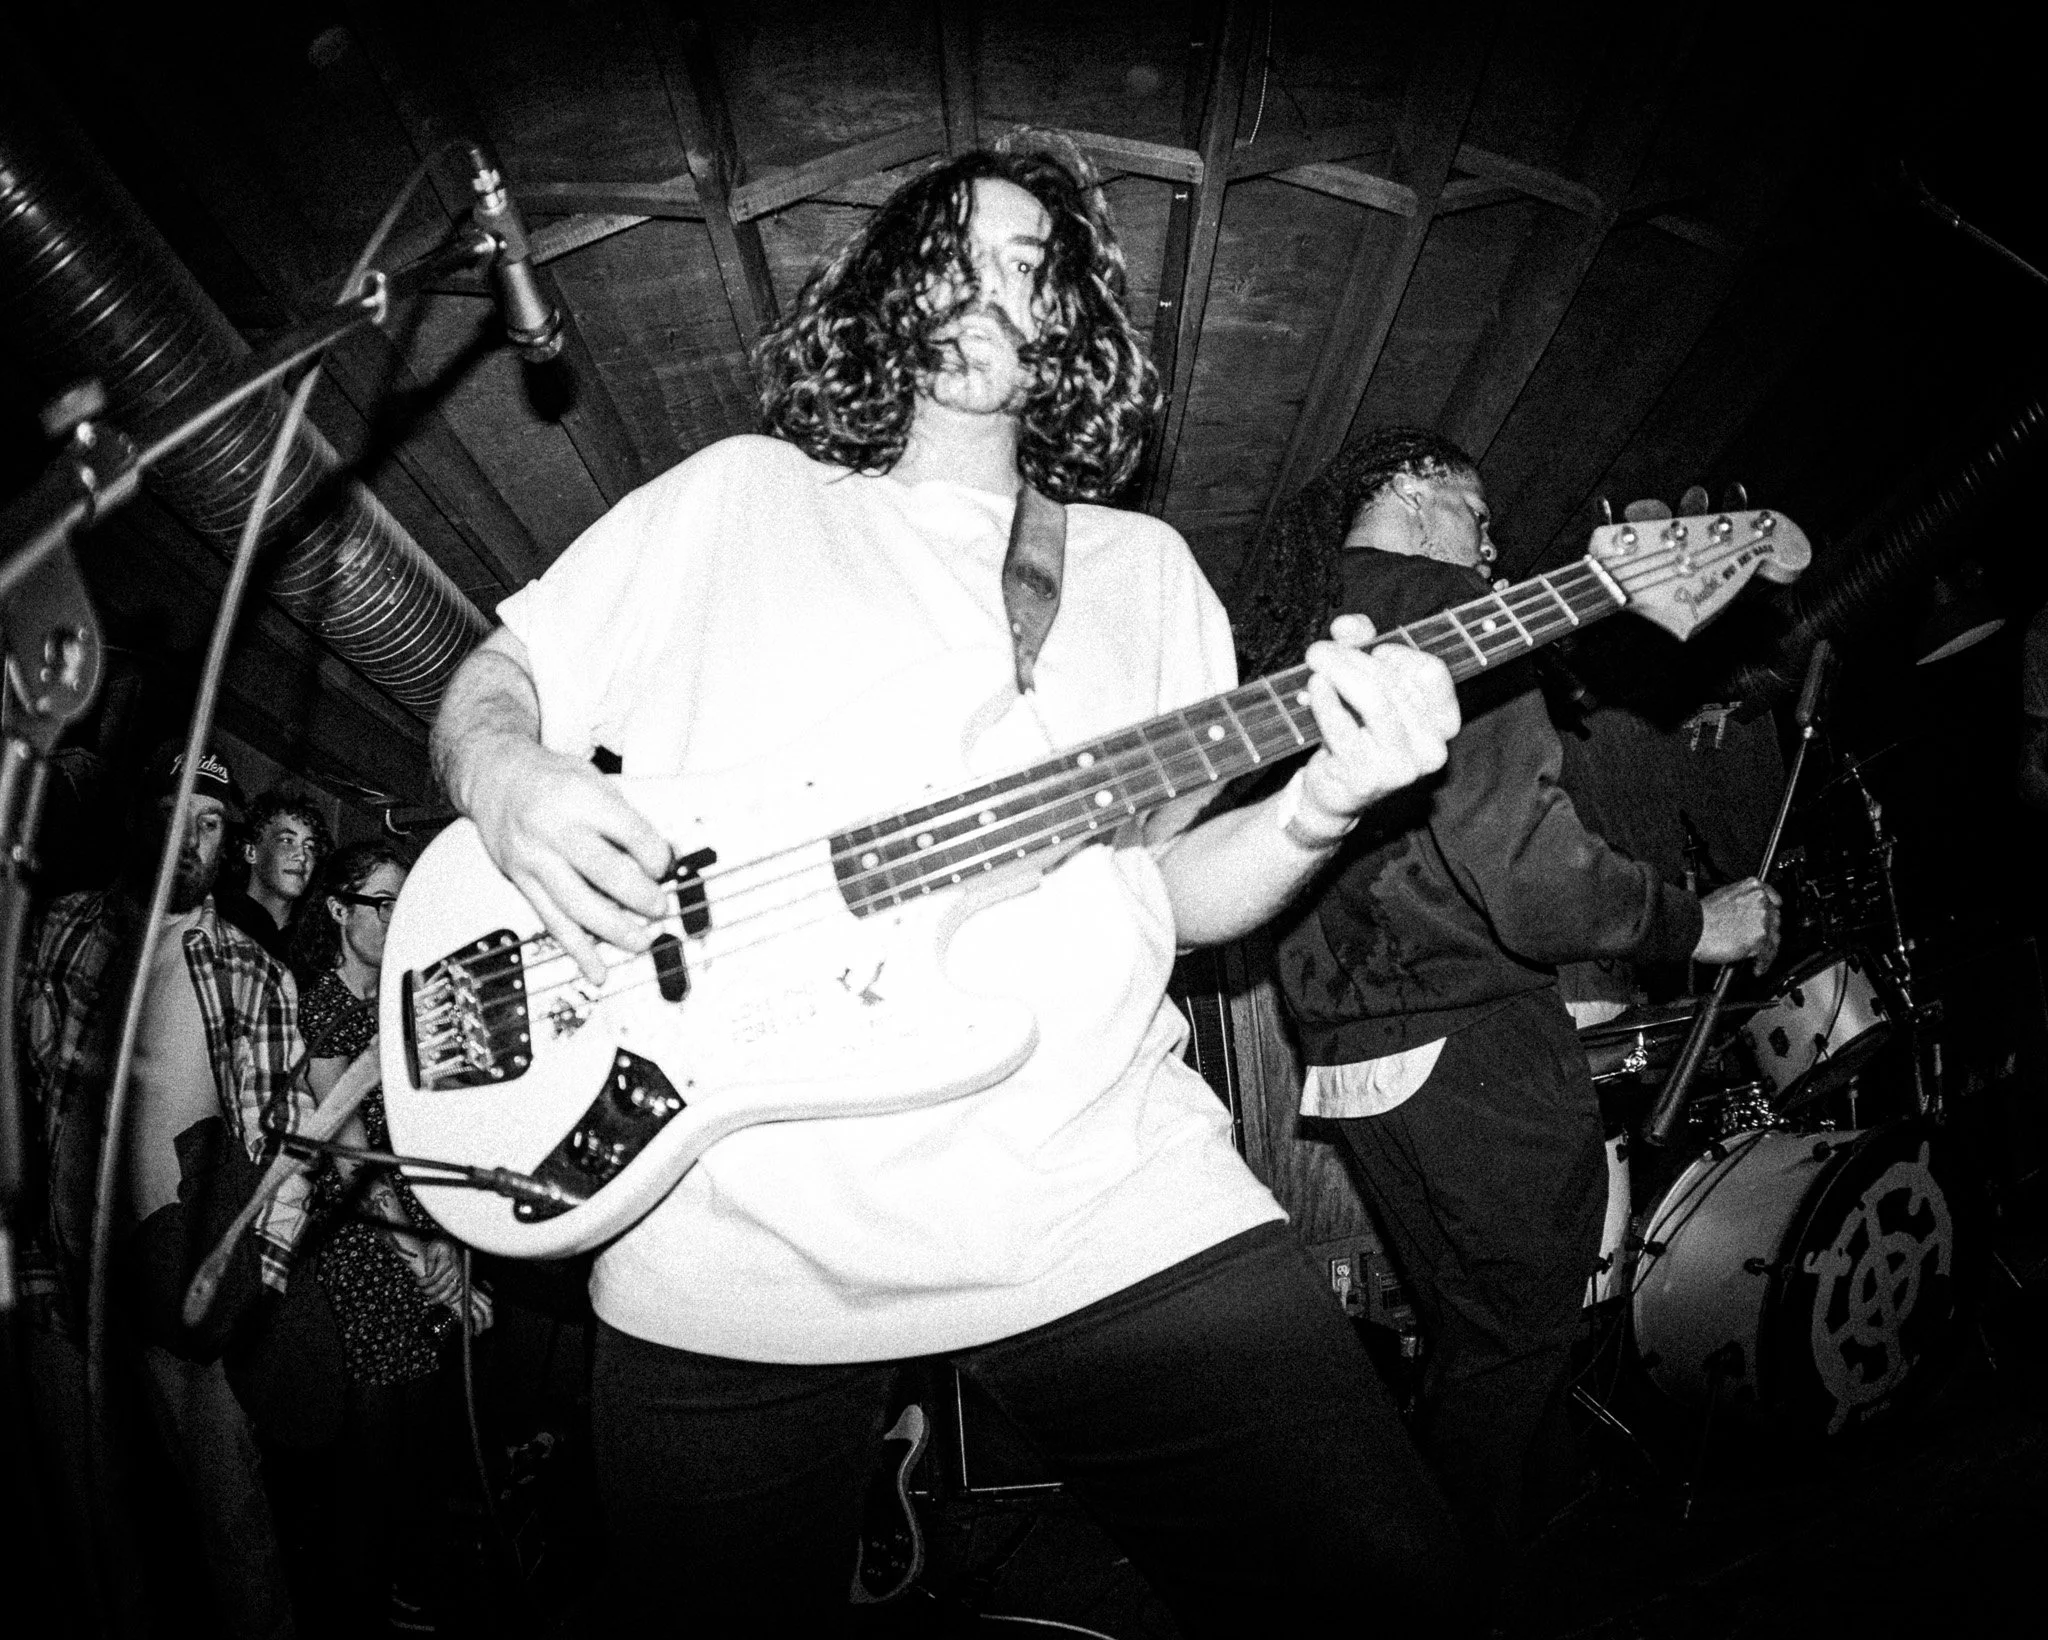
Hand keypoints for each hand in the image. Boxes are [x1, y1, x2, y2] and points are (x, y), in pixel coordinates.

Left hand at [409, 1236, 465, 1307]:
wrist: (454, 1241)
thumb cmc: (443, 1244)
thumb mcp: (433, 1247)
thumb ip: (430, 1259)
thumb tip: (428, 1273)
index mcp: (447, 1262)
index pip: (432, 1278)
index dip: (423, 1283)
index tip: (417, 1282)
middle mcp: (455, 1269)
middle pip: (440, 1286)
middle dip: (428, 1291)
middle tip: (420, 1291)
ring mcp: (460, 1275)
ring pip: (450, 1291)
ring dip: (439, 1299)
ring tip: (430, 1302)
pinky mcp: (464, 1278)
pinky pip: (461, 1291)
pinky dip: (455, 1298)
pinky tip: (447, 1301)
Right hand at [466, 737, 672, 983]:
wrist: (493, 777)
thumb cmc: (549, 778)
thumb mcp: (593, 778)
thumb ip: (625, 816)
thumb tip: (663, 856)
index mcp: (578, 796)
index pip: (627, 830)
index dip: (653, 854)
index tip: (664, 866)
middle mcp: (553, 828)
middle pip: (602, 870)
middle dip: (638, 895)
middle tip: (659, 907)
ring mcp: (534, 858)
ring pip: (576, 904)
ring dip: (612, 929)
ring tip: (640, 942)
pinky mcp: (521, 881)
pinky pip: (551, 920)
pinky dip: (576, 949)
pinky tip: (595, 968)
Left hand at [1294, 614, 1460, 826]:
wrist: (1336, 790)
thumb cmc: (1357, 730)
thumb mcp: (1366, 683)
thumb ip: (1362, 645)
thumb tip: (1348, 626)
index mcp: (1443, 724)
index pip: (1431, 673)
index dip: (1398, 654)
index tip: (1373, 653)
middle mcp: (1431, 749)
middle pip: (1395, 682)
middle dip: (1353, 656)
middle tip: (1321, 649)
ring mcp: (1402, 768)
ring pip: (1373, 700)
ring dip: (1339, 670)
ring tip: (1315, 659)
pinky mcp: (1367, 778)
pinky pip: (1343, 726)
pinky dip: (1324, 699)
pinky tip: (1313, 685)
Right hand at [1694, 876, 1781, 969]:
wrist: (1692, 927)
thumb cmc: (1700, 915)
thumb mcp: (1724, 895)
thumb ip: (1742, 901)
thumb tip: (1747, 913)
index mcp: (1752, 887)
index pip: (1774, 899)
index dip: (1771, 911)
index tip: (1771, 918)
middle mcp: (1760, 901)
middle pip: (1775, 920)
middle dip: (1768, 932)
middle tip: (1760, 942)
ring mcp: (1761, 919)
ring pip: (1774, 938)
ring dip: (1767, 950)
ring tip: (1758, 959)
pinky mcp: (1759, 938)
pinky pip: (1768, 954)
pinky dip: (1763, 962)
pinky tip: (1757, 966)